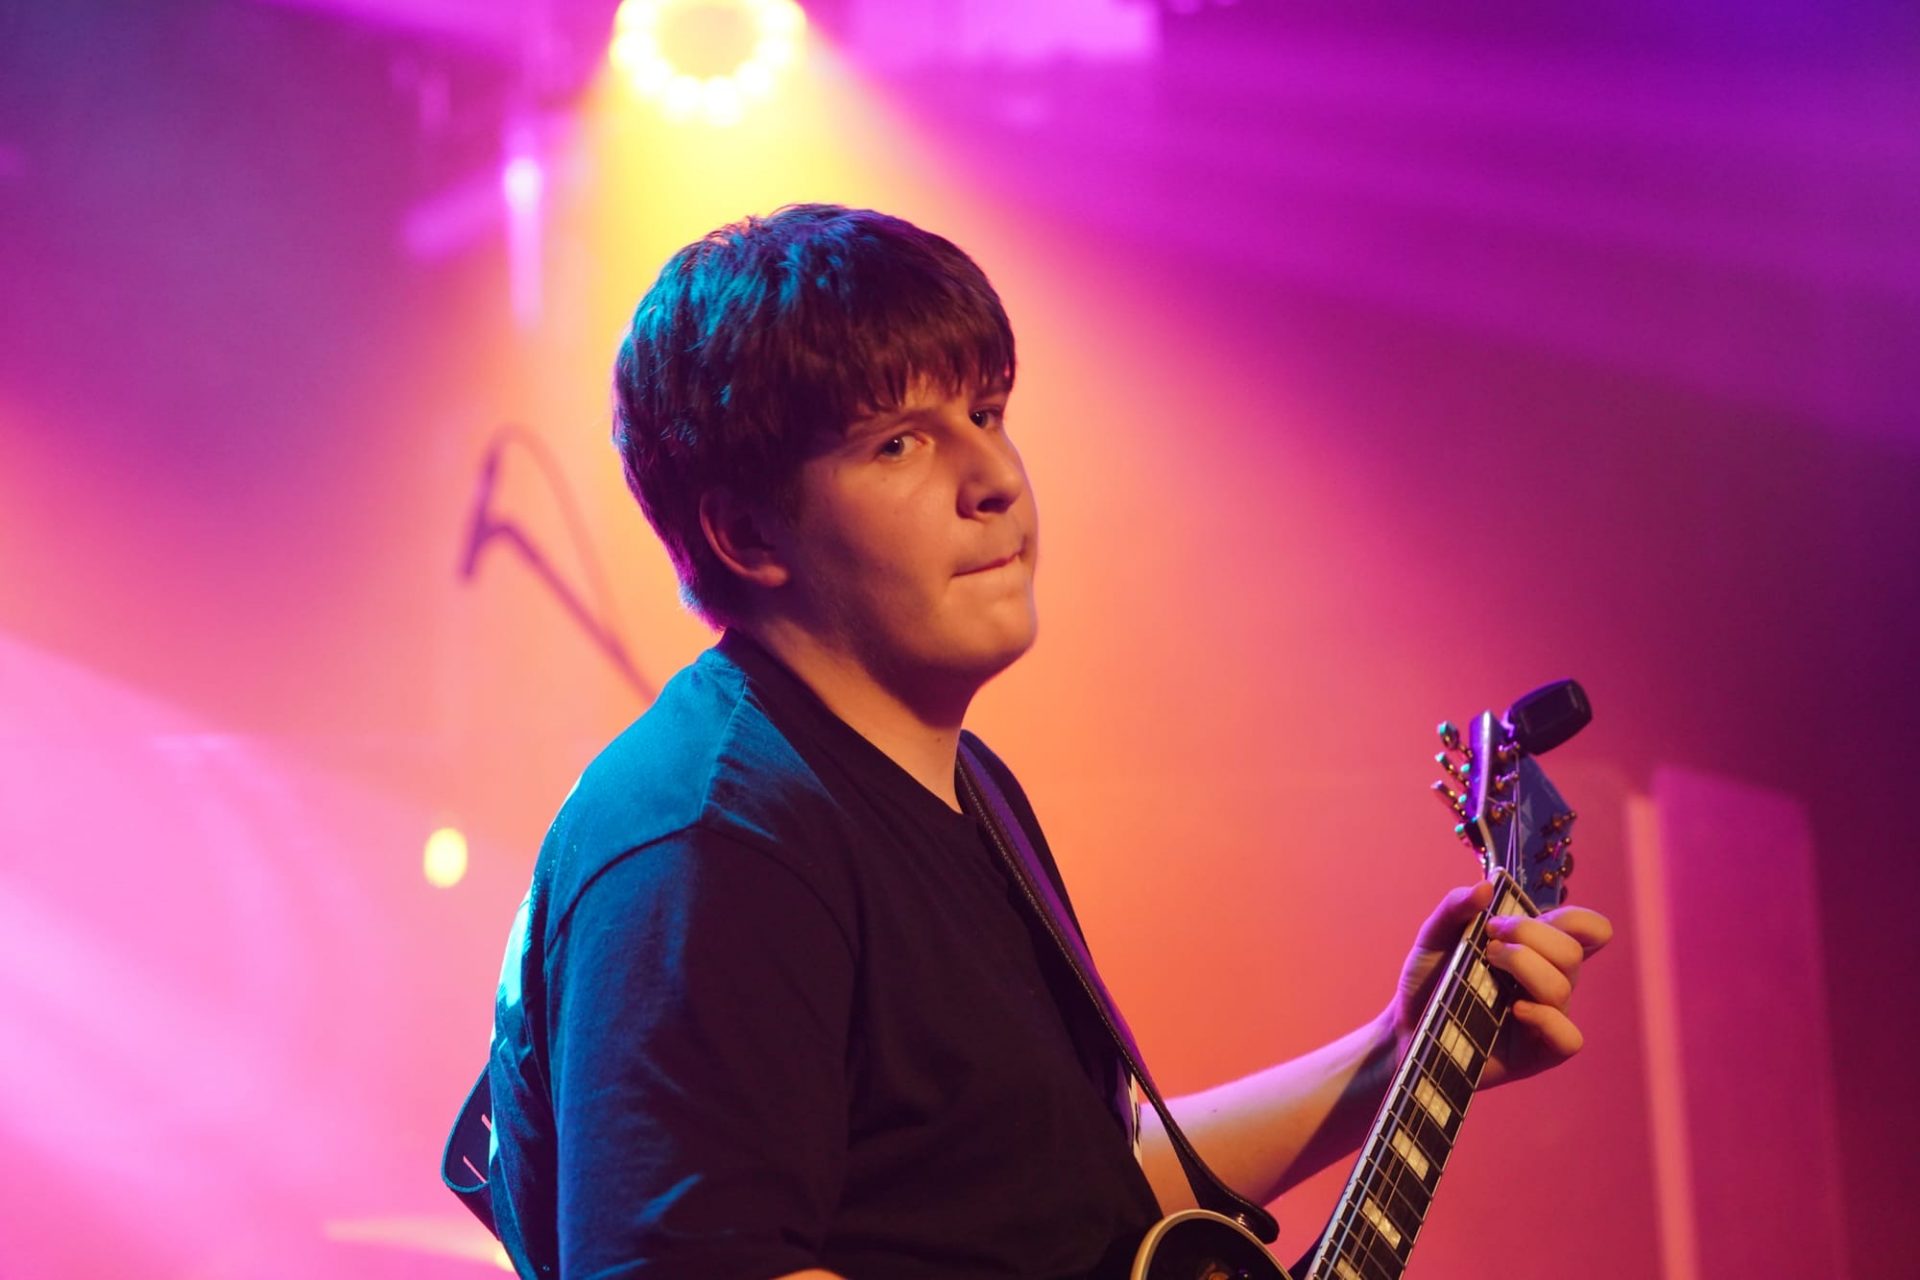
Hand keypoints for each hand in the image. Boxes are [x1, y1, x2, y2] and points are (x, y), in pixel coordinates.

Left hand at [1386, 881, 1612, 1087]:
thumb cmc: (1429, 980)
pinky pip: (1569, 1038)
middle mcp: (1548, 980)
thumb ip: (1455, 908)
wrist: (1407, 1027)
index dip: (1572, 919)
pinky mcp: (1540, 1052)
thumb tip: (1486, 887)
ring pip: (1564, 987)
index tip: (1509, 919)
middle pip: (1572, 952)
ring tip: (1487, 966)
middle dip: (1529, 935)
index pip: (1586, 929)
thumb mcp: (1433, 937)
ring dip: (1524, 967)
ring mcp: (1547, 1016)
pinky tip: (1514, 1010)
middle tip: (1489, 941)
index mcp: (1536, 949)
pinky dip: (1545, 1019)